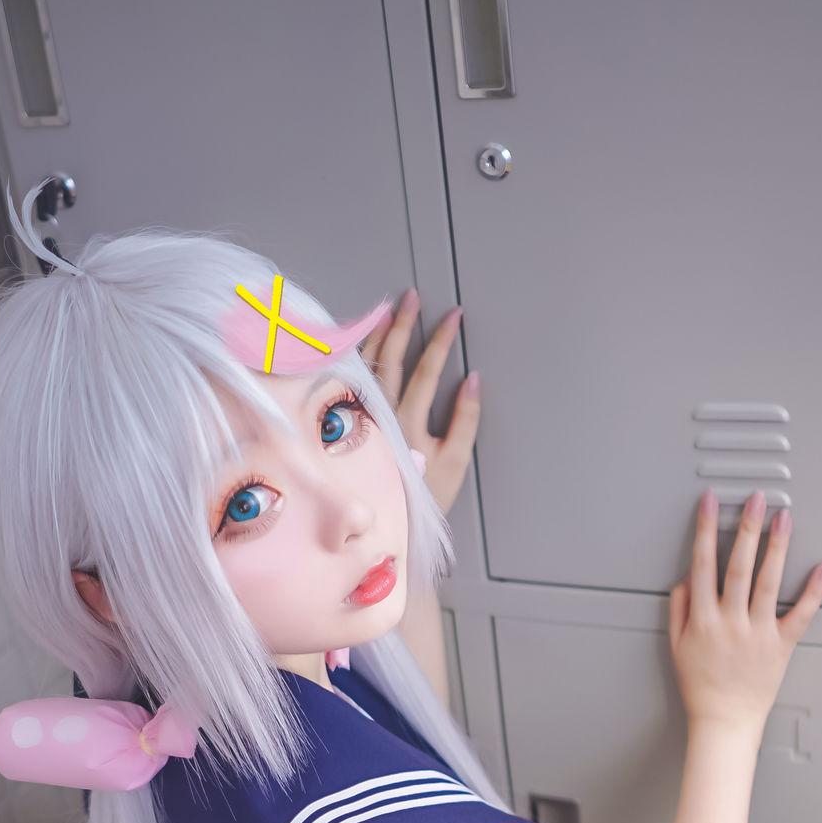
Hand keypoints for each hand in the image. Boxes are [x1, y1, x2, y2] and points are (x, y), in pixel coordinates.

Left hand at [358, 287, 481, 510]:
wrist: (387, 526)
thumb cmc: (424, 496)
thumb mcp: (455, 462)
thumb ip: (466, 419)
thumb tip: (473, 379)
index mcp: (408, 423)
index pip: (426, 370)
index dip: (442, 340)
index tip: (454, 315)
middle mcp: (381, 416)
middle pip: (392, 359)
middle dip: (405, 325)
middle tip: (413, 297)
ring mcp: (361, 419)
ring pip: (366, 367)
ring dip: (378, 334)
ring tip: (387, 308)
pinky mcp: (349, 425)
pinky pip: (348, 383)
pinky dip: (354, 358)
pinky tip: (357, 341)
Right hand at [667, 491, 821, 737]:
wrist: (724, 722)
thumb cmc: (701, 688)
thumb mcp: (675, 647)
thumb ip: (678, 610)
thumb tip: (686, 578)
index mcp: (701, 619)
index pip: (702, 564)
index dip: (704, 529)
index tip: (709, 503)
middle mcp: (730, 622)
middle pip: (738, 565)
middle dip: (746, 527)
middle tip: (755, 499)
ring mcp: (758, 632)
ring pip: (768, 581)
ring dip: (776, 546)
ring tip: (783, 518)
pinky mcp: (782, 645)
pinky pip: (801, 614)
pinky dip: (814, 590)